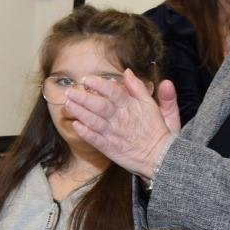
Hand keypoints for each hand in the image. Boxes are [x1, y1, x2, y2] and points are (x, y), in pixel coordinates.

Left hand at [64, 69, 178, 177]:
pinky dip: (84, 132)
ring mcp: (114, 134)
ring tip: (68, 104)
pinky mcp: (110, 148)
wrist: (162, 157)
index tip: (86, 79)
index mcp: (132, 106)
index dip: (99, 85)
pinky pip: (94, 139)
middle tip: (70, 91)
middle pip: (99, 105)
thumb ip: (140, 88)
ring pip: (94, 121)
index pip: (113, 92)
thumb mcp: (154, 105)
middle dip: (83, 97)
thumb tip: (128, 72)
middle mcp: (121, 119)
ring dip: (79, 112)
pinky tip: (75, 125)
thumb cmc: (158, 130)